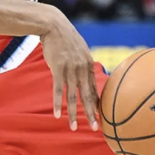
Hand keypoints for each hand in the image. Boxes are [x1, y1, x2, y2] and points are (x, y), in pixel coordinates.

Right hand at [40, 10, 99, 130]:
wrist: (53, 25)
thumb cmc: (65, 38)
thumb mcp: (80, 49)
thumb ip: (83, 63)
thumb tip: (86, 73)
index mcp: (89, 65)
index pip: (94, 89)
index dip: (97, 104)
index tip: (100, 117)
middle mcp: (82, 69)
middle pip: (87, 96)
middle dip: (91, 114)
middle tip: (96, 129)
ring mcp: (70, 69)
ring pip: (73, 96)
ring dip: (73, 114)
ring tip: (73, 127)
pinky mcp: (58, 69)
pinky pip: (58, 90)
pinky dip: (58, 103)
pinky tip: (58, 115)